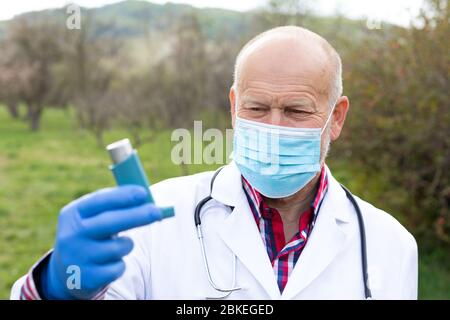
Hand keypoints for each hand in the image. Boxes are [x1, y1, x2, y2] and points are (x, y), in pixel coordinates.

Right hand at [41, 185, 162, 298]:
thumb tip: (148, 199)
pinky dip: (120, 265)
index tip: (143, 193)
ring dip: (127, 245)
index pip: (98, 201)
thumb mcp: (94, 217)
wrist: (67, 271)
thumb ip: (117, 206)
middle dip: (136, 215)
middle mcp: (71, 235)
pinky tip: (109, 264)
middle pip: (108, 223)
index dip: (121, 197)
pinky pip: (118, 268)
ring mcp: (77, 258)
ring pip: (118, 247)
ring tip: (118, 246)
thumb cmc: (92, 234)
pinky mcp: (87, 278)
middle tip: (157, 211)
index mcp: (73, 214)